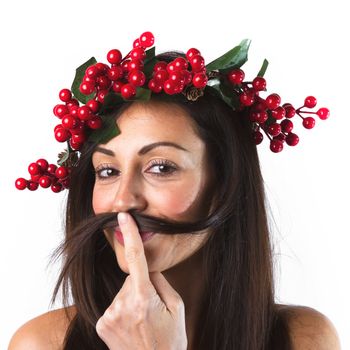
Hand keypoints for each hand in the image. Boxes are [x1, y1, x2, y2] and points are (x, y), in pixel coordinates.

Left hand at [96, 212, 187, 349]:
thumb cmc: (170, 341)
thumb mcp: (177, 307)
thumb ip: (161, 282)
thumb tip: (148, 268)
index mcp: (143, 298)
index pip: (136, 259)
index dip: (130, 235)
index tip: (124, 217)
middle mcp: (121, 305)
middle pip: (132, 278)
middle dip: (142, 285)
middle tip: (153, 309)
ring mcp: (109, 315)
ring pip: (123, 291)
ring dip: (132, 298)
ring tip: (143, 321)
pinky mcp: (101, 324)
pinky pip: (115, 304)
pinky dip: (123, 309)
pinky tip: (132, 326)